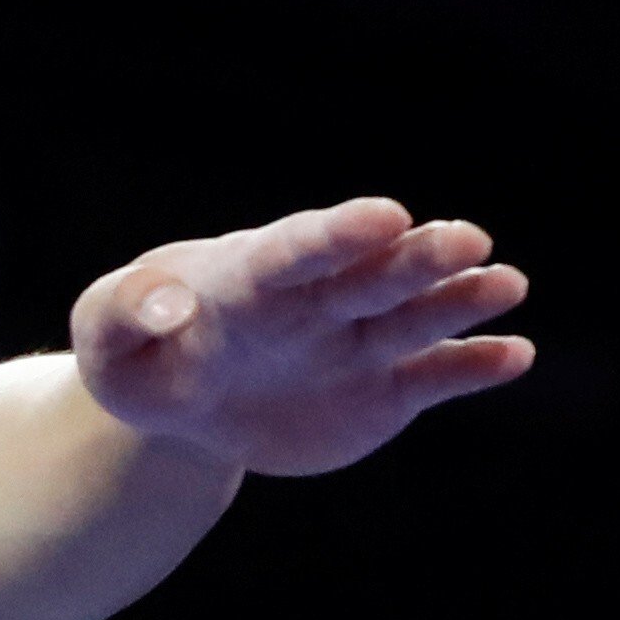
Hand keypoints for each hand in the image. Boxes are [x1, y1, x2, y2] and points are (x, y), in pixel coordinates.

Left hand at [73, 197, 532, 476]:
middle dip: (416, 258)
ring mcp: (357, 341)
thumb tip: (164, 308)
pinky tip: (514, 355)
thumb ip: (123, 313)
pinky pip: (434, 376)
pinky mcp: (384, 389)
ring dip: (461, 299)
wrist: (182, 403)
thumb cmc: (138, 354)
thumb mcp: (105, 335)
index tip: (385, 216)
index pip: (297, 249)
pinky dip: (473, 367)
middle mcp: (318, 299)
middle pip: (371, 274)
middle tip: (464, 239)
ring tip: (506, 283)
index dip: (339, 234)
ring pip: (415, 317)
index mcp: (252, 276)